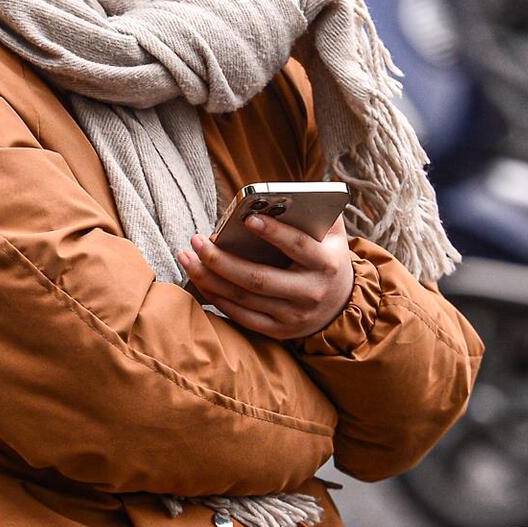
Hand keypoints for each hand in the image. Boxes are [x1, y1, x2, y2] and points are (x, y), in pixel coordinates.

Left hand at [177, 216, 356, 340]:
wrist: (341, 304)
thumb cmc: (326, 256)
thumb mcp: (331, 233)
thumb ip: (315, 211)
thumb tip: (277, 195)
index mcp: (326, 263)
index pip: (298, 246)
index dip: (273, 233)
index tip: (247, 219)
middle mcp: (310, 293)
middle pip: (259, 279)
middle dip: (222, 260)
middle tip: (196, 240)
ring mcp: (294, 316)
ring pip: (244, 299)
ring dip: (210, 279)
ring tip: (187, 257)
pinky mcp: (279, 331)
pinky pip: (242, 317)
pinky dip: (217, 299)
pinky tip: (200, 280)